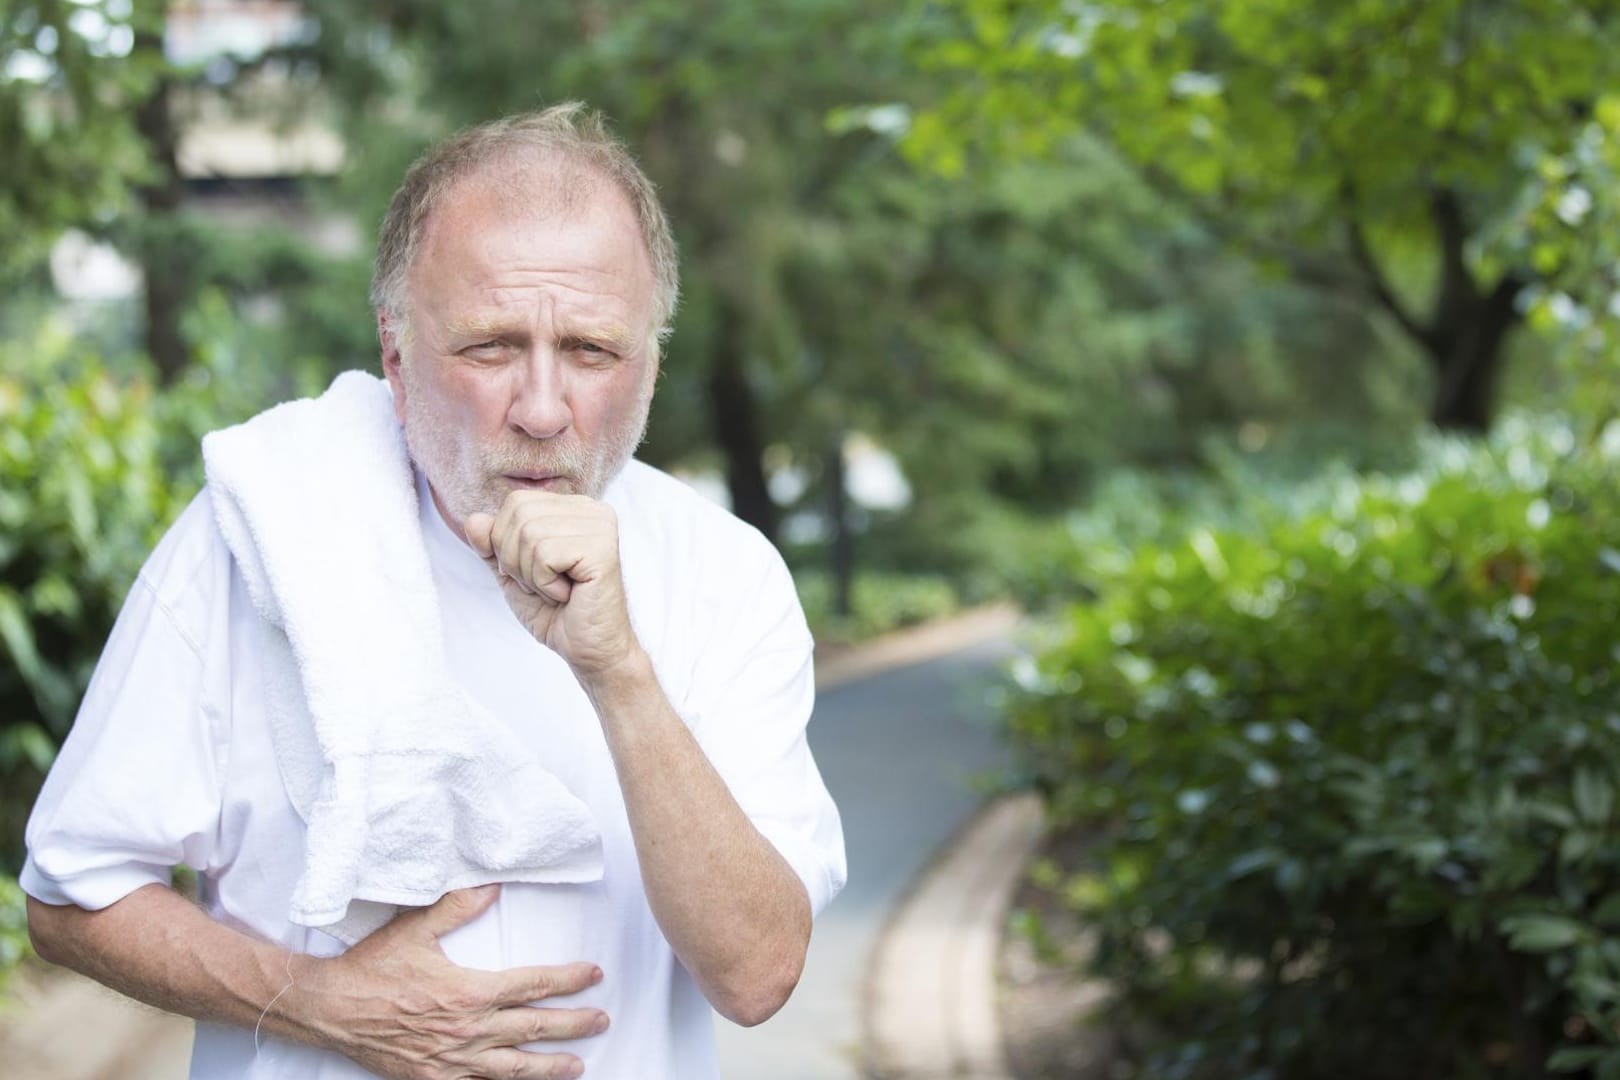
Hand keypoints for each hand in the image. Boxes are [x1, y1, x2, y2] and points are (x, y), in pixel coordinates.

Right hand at [295, 886, 606, 1079]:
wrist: (329, 1009)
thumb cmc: (372, 969)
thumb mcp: (416, 928)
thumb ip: (459, 906)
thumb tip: (493, 884)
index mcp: (469, 991)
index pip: (533, 984)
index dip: (568, 980)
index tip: (593, 975)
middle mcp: (467, 1029)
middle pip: (534, 1027)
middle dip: (573, 1024)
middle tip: (601, 1019)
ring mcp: (452, 1060)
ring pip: (514, 1067)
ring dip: (550, 1066)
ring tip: (578, 1065)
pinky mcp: (435, 1079)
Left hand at [463, 492, 637, 676]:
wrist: (589, 650)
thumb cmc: (556, 612)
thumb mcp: (513, 574)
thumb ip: (491, 545)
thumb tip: (473, 520)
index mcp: (573, 508)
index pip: (515, 502)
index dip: (507, 543)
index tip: (535, 572)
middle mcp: (591, 509)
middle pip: (519, 515)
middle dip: (516, 560)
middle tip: (545, 585)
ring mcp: (600, 526)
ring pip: (529, 534)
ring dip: (532, 575)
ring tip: (557, 590)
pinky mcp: (602, 549)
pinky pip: (545, 554)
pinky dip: (545, 584)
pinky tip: (568, 594)